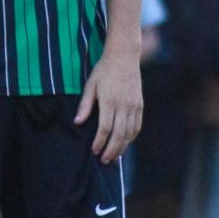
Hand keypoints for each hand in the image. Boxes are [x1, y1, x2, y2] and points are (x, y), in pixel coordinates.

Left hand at [74, 45, 142, 163]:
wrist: (124, 56)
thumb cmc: (104, 70)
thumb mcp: (90, 85)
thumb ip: (85, 105)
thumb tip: (78, 122)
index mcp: (110, 100)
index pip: (105, 128)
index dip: (100, 142)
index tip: (94, 151)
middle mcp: (124, 105)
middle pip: (119, 134)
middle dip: (111, 150)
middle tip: (104, 161)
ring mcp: (134, 105)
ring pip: (130, 133)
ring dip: (122, 147)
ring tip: (114, 157)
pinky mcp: (140, 105)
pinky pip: (137, 126)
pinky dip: (131, 137)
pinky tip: (124, 144)